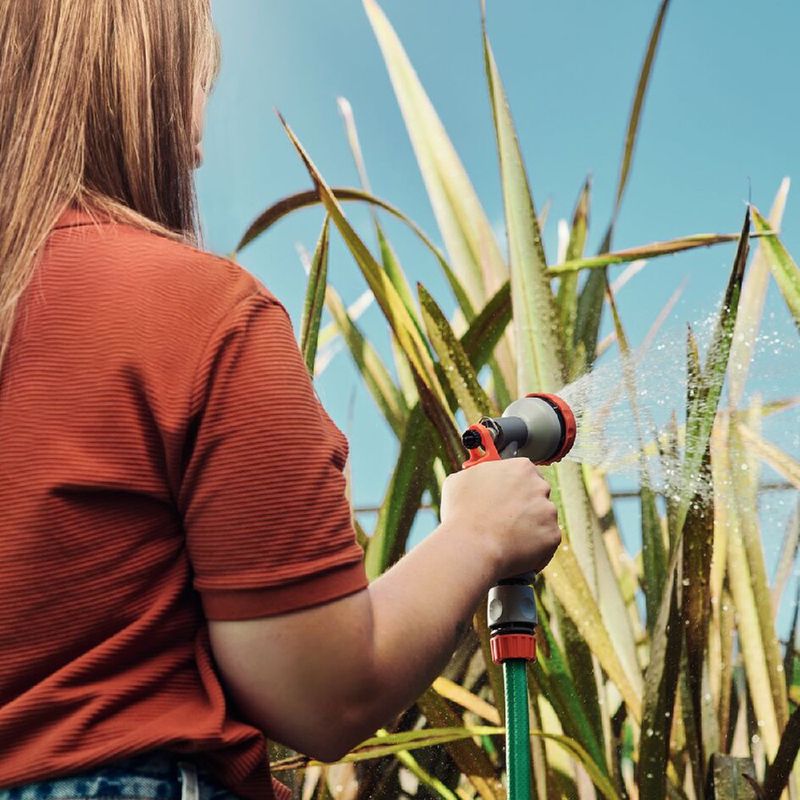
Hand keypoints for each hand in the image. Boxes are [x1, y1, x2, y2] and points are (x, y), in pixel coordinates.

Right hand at [440, 458, 561, 581]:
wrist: (471, 546)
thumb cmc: (462, 512)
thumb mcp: (460, 480)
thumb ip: (477, 474)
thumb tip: (477, 477)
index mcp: (521, 468)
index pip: (525, 474)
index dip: (513, 487)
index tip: (505, 497)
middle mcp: (541, 486)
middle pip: (537, 495)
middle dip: (524, 506)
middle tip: (504, 519)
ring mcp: (549, 512)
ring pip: (542, 519)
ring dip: (529, 527)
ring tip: (504, 538)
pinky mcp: (553, 536)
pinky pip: (544, 542)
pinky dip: (533, 548)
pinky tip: (513, 551)